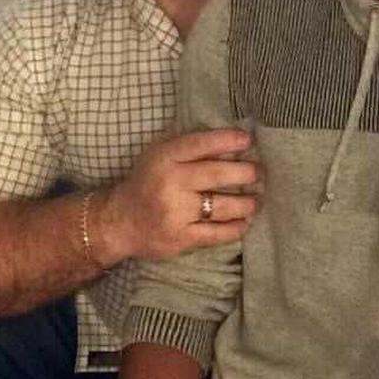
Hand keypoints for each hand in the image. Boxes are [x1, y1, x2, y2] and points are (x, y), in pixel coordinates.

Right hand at [94, 129, 259, 263]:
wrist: (119, 222)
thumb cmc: (149, 182)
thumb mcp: (161, 156)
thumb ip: (191, 147)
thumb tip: (235, 140)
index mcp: (165, 158)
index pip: (200, 144)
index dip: (227, 140)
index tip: (248, 140)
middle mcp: (170, 183)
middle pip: (217, 175)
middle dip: (246, 172)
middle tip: (259, 172)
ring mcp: (175, 213)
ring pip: (222, 206)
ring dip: (247, 203)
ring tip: (256, 199)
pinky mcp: (181, 239)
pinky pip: (217, 233)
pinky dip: (235, 228)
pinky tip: (244, 222)